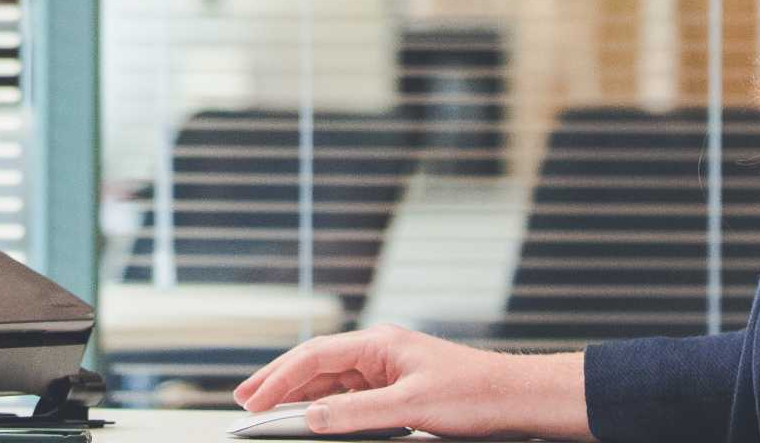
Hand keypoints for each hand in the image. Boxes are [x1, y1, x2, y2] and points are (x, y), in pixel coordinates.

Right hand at [233, 324, 588, 438]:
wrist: (515, 397)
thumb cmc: (472, 395)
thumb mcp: (410, 408)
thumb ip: (356, 413)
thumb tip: (311, 418)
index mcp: (379, 342)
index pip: (314, 356)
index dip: (278, 378)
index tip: (252, 400)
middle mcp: (379, 349)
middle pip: (316, 362)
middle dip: (279, 379)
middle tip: (244, 399)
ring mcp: (388, 366)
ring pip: (331, 377)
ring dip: (300, 392)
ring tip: (269, 408)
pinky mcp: (399, 385)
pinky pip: (351, 391)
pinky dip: (326, 402)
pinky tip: (313, 414)